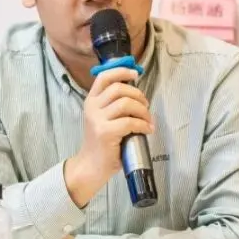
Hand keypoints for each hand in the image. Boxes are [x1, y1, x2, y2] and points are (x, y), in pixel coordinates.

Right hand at [64, 66, 154, 207]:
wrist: (91, 167)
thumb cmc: (102, 144)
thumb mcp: (103, 119)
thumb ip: (113, 105)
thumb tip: (136, 94)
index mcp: (91, 102)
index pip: (104, 77)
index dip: (121, 71)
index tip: (134, 74)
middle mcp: (92, 108)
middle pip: (119, 88)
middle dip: (138, 95)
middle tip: (145, 107)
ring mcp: (97, 120)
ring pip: (126, 103)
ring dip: (143, 111)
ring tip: (147, 120)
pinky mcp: (105, 133)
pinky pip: (130, 122)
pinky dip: (143, 125)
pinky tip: (147, 130)